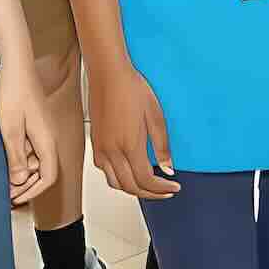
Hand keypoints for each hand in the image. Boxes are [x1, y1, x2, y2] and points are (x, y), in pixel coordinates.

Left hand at [0, 66, 55, 205]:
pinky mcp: (34, 124)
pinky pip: (30, 148)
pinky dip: (19, 158)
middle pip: (43, 171)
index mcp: (46, 140)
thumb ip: (16, 156)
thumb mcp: (10, 128)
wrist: (15, 64)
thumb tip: (20, 181)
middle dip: (26, 185)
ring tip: (2, 178)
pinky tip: (5, 157)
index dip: (32, 191)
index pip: (48, 176)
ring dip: (22, 172)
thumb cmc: (13, 90)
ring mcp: (41, 130)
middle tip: (5, 193)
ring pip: (36, 160)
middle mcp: (47, 137)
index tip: (15, 198)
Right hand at [88, 59, 178, 198]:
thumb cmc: (132, 89)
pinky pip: (105, 171)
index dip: (161, 189)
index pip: (145, 180)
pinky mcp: (95, 144)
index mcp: (129, 145)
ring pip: (115, 183)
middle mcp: (111, 151)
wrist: (108, 74)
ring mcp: (100, 149)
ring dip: (133, 189)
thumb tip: (168, 167)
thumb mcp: (156, 116)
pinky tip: (129, 173)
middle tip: (165, 191)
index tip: (174, 187)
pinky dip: (119, 179)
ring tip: (149, 186)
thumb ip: (162, 145)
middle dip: (150, 194)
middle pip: (130, 187)